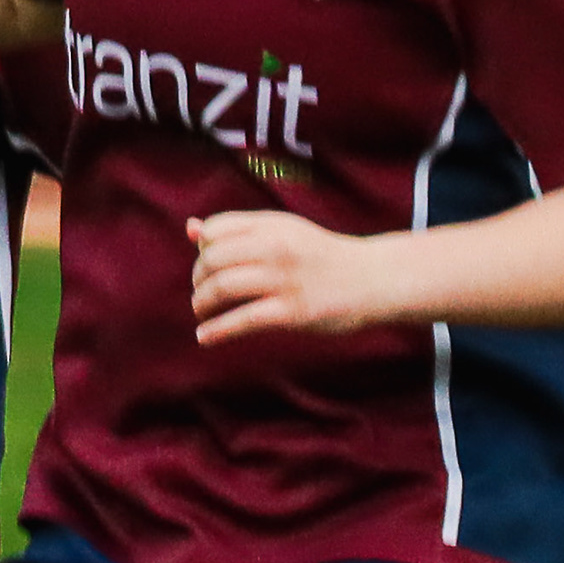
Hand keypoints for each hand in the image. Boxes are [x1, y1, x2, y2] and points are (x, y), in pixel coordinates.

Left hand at [187, 210, 391, 343]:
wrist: (373, 279)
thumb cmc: (320, 257)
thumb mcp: (284, 232)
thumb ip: (239, 231)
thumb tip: (190, 229)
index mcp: (272, 225)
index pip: (215, 230)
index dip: (202, 250)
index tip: (207, 266)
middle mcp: (276, 247)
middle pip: (212, 260)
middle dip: (198, 280)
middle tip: (201, 294)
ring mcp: (285, 280)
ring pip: (223, 288)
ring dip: (202, 304)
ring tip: (202, 312)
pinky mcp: (293, 312)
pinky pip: (243, 321)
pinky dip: (216, 331)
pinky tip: (204, 337)